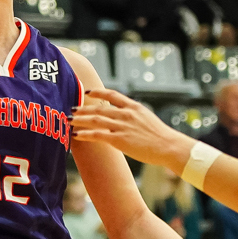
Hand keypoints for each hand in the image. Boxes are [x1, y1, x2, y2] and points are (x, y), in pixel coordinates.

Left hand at [73, 89, 187, 167]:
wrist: (168, 146)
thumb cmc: (160, 137)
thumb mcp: (147, 119)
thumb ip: (134, 116)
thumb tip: (125, 117)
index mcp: (134, 107)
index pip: (113, 95)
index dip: (98, 92)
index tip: (87, 92)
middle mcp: (126, 114)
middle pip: (99, 108)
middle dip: (83, 109)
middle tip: (71, 110)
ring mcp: (122, 126)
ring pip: (95, 120)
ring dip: (79, 120)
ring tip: (69, 121)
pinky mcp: (119, 139)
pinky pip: (97, 135)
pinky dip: (85, 134)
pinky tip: (76, 135)